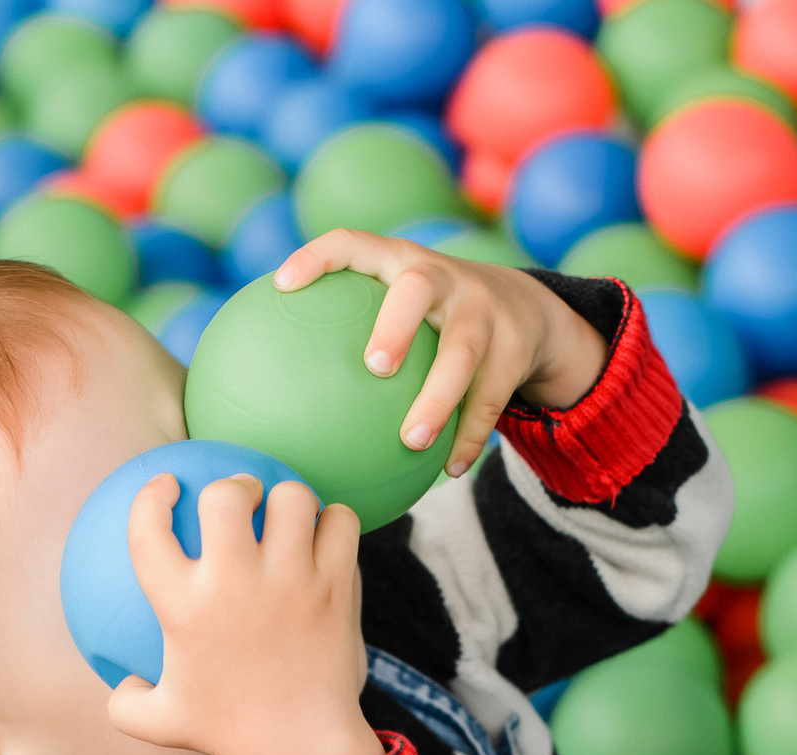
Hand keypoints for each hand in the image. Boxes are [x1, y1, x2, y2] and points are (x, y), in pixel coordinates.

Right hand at [104, 474, 383, 754]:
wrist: (300, 750)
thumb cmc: (228, 734)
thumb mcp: (161, 722)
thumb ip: (126, 702)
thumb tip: (119, 681)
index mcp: (182, 607)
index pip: (149, 529)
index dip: (152, 497)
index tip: (166, 488)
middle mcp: (234, 584)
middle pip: (226, 494)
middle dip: (232, 485)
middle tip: (241, 497)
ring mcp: (290, 581)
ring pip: (291, 497)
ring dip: (288, 498)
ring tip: (287, 517)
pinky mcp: (336, 586)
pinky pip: (340, 523)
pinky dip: (334, 521)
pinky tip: (326, 536)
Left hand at [273, 229, 611, 479]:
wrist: (527, 310)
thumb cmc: (431, 320)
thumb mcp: (399, 307)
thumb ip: (350, 329)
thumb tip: (270, 388)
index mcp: (401, 261)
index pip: (355, 243)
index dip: (319, 257)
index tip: (282, 285)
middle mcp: (444, 278)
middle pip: (417, 290)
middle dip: (395, 325)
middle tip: (373, 367)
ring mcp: (484, 311)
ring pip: (462, 354)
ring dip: (438, 398)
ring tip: (413, 439)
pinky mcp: (514, 349)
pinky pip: (490, 400)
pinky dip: (469, 437)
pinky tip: (449, 469)